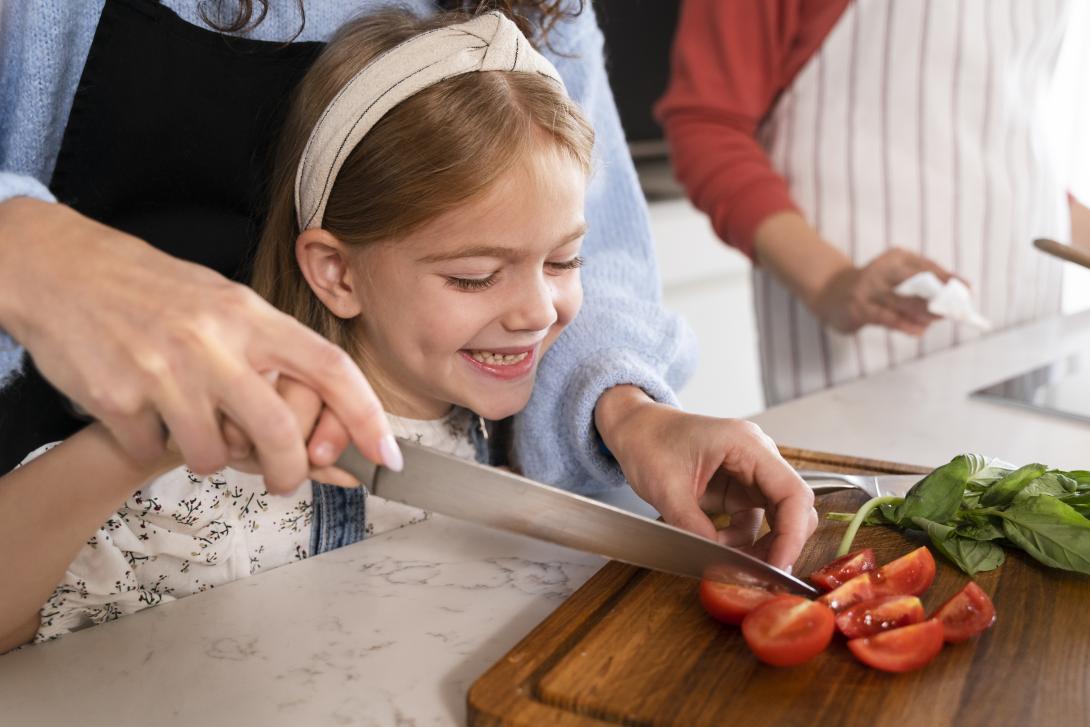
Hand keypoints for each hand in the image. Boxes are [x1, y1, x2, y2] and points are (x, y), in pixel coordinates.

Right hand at [0, 198, 399, 490]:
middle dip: (289, 470)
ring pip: (213, 455)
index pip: (329, 368)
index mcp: (248, 316)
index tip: (385, 453)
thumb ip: (269, 354)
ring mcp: (163, 372)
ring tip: (190, 425)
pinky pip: (152, 450)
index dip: (366, 416)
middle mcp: (212, 343)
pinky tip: (144, 410)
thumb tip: (321, 418)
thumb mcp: (222, 303)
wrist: (58, 267)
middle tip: (284, 481)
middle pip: (278, 433)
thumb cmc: (152, 290)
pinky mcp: (116, 399)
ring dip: (210, 456)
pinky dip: (152, 443)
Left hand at [595, 386, 817, 569]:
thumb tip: (718, 562)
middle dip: (781, 543)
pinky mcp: (739, 487)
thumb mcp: (665, 487)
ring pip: (777, 517)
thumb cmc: (648, 442)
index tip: (778, 566)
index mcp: (747, 444)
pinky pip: (754, 521)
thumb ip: (692, 525)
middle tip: (761, 575)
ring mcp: (750, 472)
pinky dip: (741, 540)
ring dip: (759, 545)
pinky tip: (717, 543)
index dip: (792, 534)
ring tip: (729, 560)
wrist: (635, 429)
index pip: (792, 492)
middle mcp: (757, 456)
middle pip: (793, 507)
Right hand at [811, 248, 953, 335]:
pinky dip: (905, 325)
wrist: (831, 294)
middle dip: (937, 296)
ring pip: (903, 301)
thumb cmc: (874, 287)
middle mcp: (881, 269)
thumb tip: (953, 298)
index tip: (968, 289)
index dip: (948, 278)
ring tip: (939, 319)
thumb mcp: (896, 277)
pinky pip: (887, 317)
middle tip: (955, 308)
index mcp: (895, 257)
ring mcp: (868, 288)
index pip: (926, 266)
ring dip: (924, 312)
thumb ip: (921, 285)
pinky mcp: (859, 307)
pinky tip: (919, 330)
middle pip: (915, 282)